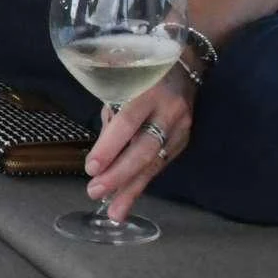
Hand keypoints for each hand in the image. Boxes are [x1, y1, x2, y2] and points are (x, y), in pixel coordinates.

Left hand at [84, 67, 197, 222]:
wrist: (187, 67)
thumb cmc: (142, 75)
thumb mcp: (121, 85)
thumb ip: (111, 119)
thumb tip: (97, 157)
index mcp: (149, 92)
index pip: (127, 123)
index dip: (109, 147)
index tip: (91, 168)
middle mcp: (169, 112)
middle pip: (145, 149)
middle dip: (119, 175)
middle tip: (95, 192)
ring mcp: (181, 128)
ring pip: (155, 163)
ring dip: (132, 189)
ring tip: (114, 211)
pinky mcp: (185, 141)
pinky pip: (161, 164)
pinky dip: (143, 182)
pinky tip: (129, 198)